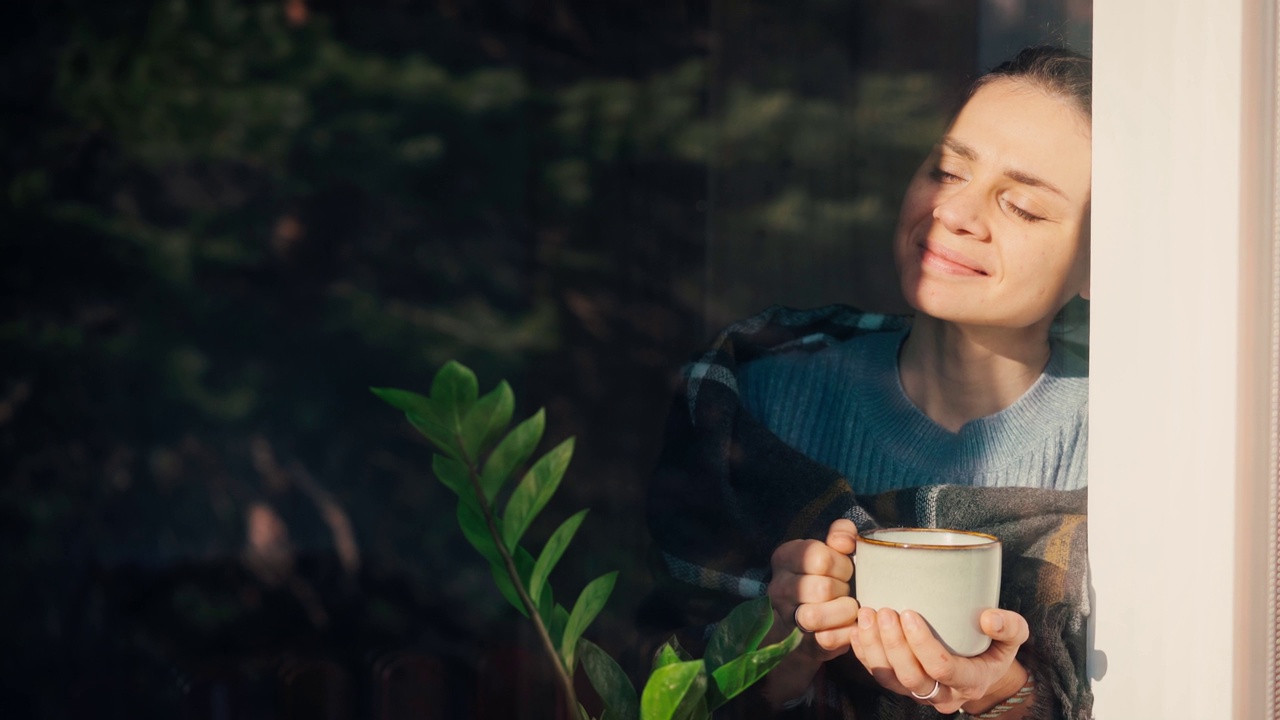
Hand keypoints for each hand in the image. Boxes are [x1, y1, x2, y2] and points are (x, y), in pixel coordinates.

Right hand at [764, 519, 860, 661]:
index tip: (846, 569)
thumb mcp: (831, 549)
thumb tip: (845, 542)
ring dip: (843, 611)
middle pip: (822, 588)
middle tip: (848, 590)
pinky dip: (846, 632)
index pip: (818, 557)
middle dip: (845, 589)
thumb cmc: (827, 577)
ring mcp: (787, 617)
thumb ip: (841, 535)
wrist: (812, 621)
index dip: (841, 564)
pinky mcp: (803, 644)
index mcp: (785, 557)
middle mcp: (779, 587)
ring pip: (815, 616)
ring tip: (849, 608)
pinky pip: (826, 639)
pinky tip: (850, 625)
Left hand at [849, 606, 1029, 714]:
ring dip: (874, 647)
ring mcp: (918, 692)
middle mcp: (942, 693)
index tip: (910, 613)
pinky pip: (877, 674)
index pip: (942, 669)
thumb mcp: (1014, 636)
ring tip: (866, 614)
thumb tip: (988, 618)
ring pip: (890, 679)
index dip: (922, 644)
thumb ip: (1010, 626)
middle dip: (893, 644)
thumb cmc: (995, 646)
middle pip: (911, 678)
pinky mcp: (900, 684)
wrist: (980, 668)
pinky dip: (863, 653)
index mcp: (970, 681)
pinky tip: (857, 629)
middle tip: (884, 611)